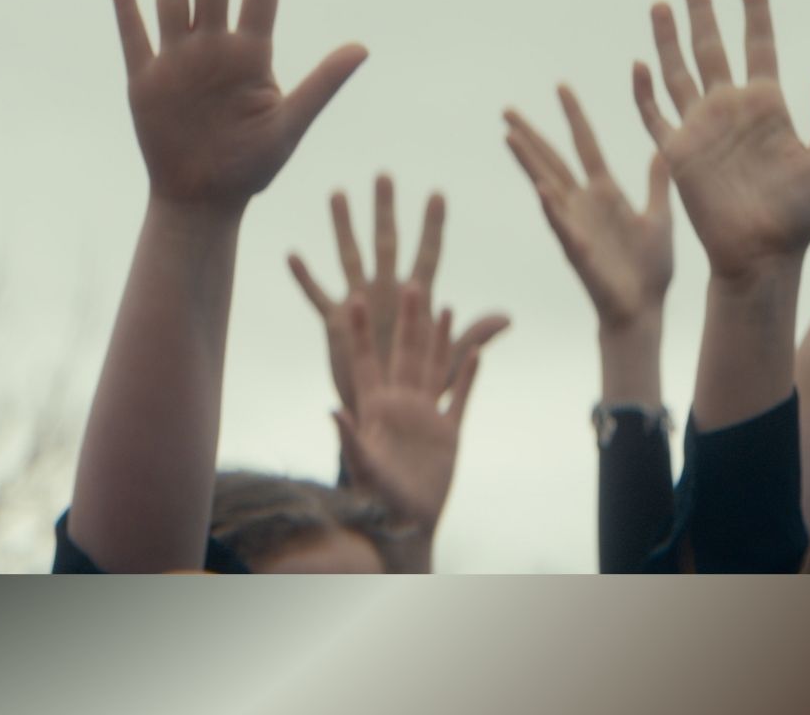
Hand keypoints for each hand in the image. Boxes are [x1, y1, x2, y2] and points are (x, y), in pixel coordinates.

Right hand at [112, 0, 366, 211]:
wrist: (203, 200)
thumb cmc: (251, 166)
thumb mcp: (291, 123)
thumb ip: (323, 84)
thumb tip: (363, 47)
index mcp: (252, 55)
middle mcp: (213, 49)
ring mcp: (177, 61)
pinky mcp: (145, 81)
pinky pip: (134, 35)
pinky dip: (126, 5)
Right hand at [288, 175, 455, 410]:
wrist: (385, 413)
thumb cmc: (420, 386)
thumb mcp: (449, 361)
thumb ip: (472, 336)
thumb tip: (507, 318)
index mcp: (416, 299)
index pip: (428, 254)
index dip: (433, 226)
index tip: (438, 194)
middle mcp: (387, 292)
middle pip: (386, 243)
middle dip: (385, 210)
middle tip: (384, 175)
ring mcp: (360, 303)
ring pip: (350, 256)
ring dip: (344, 226)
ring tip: (338, 193)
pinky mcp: (334, 322)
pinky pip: (317, 294)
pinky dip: (305, 277)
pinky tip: (292, 254)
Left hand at [333, 284, 502, 534]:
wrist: (404, 524)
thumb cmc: (376, 498)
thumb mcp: (361, 465)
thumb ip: (349, 437)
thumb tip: (333, 411)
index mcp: (374, 408)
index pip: (367, 361)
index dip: (362, 331)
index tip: (355, 299)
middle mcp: (400, 405)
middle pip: (404, 354)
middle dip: (408, 320)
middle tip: (410, 285)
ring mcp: (425, 417)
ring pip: (434, 368)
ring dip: (440, 339)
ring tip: (444, 306)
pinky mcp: (448, 433)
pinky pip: (461, 397)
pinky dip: (469, 376)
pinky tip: (476, 352)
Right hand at [505, 85, 672, 327]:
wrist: (645, 310)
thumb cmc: (650, 270)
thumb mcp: (660, 215)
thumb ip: (657, 182)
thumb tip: (666, 149)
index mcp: (604, 193)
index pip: (584, 144)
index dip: (573, 116)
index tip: (561, 86)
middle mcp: (584, 204)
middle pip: (552, 161)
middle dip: (531, 135)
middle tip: (507, 109)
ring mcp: (576, 226)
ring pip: (547, 186)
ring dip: (529, 163)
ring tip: (509, 137)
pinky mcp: (579, 251)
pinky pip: (563, 226)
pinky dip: (552, 209)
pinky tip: (540, 190)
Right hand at [633, 0, 809, 275]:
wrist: (764, 257)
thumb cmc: (801, 216)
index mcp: (769, 105)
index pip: (759, 41)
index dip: (753, 6)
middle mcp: (731, 109)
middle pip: (712, 45)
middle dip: (702, 7)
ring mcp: (702, 129)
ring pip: (679, 72)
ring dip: (668, 38)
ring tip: (662, 2)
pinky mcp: (679, 155)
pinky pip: (655, 118)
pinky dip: (645, 93)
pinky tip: (639, 64)